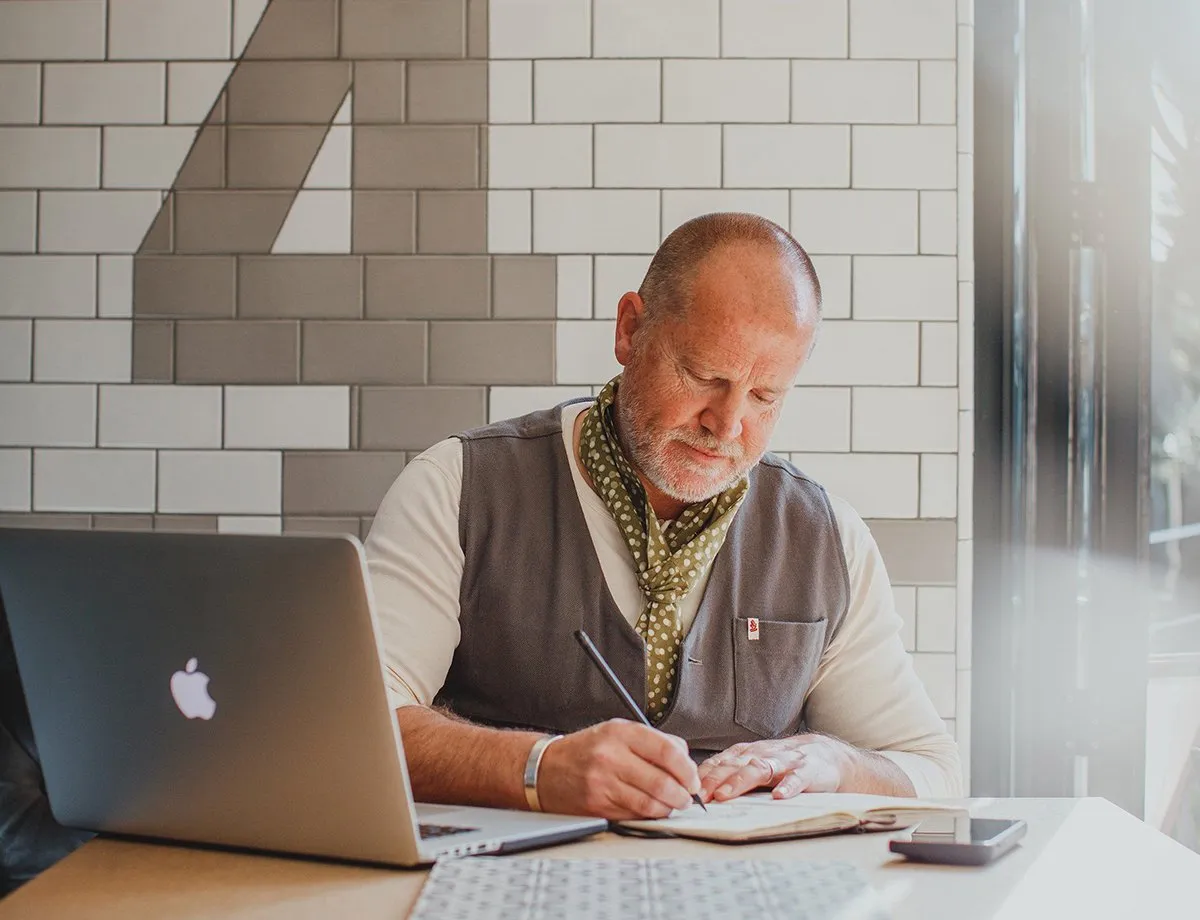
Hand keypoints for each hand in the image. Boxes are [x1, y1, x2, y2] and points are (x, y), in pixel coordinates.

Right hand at [535, 719, 701, 819]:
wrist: (545, 768)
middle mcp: (610, 756)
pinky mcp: (597, 806)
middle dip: (682, 794)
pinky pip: (634, 815)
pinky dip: (648, 815)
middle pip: (661, 782)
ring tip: (672, 805)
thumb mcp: (617, 732)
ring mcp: (602, 783)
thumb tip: (685, 760)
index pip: (666, 751)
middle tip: (687, 797)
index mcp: (620, 733)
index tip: (693, 779)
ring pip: (650, 803)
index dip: (687, 769)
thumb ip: (652, 742)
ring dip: (668, 808)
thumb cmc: (586, 750)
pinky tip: (650, 809)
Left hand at [698, 734, 850, 802]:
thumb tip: (700, 792)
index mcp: (747, 754)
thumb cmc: (785, 763)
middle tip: (698, 796)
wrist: (828, 755)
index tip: (685, 789)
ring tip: (725, 795)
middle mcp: (763, 754)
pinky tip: (780, 796)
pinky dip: (788, 786)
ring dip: (740, 781)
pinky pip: (797, 778)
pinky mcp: (808, 771)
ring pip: (759, 769)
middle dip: (714, 780)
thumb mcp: (756, 765)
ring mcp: (785, 762)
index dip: (702, 776)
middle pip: (734, 765)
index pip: (720, 762)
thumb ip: (732, 775)